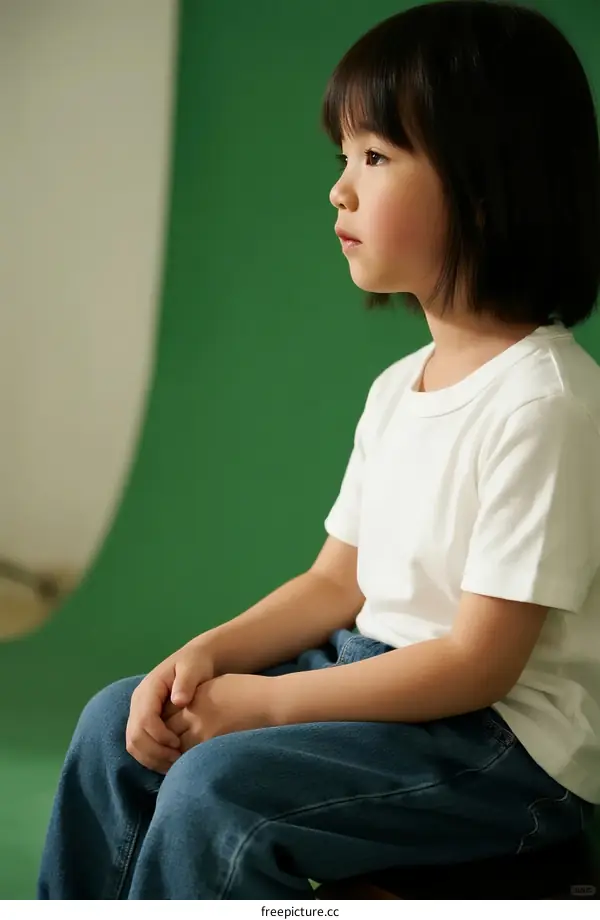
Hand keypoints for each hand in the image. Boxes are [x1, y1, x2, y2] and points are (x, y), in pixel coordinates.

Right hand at [126, 638, 215, 772]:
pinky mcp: (143, 722)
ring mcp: (138, 712)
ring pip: (133, 744)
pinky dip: (151, 757)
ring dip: (151, 758)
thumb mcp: (194, 667)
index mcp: (149, 689)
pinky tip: (169, 761)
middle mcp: (138, 702)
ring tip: (174, 764)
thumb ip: (186, 682)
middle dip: (155, 752)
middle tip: (177, 760)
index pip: (144, 720)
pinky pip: (139, 746)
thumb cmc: (196, 664)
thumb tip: (178, 701)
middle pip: (134, 736)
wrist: (194, 661)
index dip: (159, 737)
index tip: (178, 744)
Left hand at [163, 673, 276, 752]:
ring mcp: (204, 732)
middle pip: (167, 731)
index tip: (161, 728)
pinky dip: (187, 759)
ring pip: (177, 747)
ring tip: (171, 758)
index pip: (165, 714)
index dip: (161, 723)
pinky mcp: (215, 745)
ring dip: (173, 752)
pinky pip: (193, 755)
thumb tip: (181, 709)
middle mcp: (195, 715)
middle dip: (163, 739)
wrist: (268, 702)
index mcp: (195, 697)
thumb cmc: (245, 690)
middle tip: (162, 747)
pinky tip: (188, 762)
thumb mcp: (216, 686)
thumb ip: (197, 698)